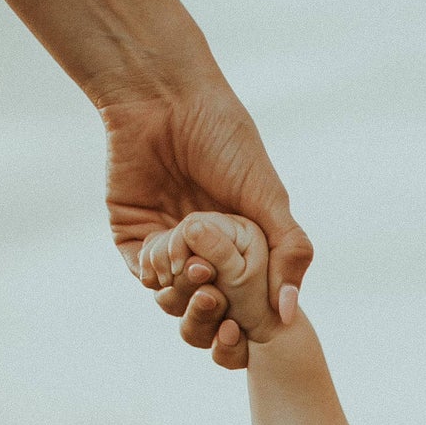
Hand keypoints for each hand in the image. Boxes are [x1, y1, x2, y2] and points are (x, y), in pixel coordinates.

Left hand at [102, 77, 311, 368]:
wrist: (165, 99)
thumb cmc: (225, 140)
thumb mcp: (270, 197)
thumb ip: (290, 252)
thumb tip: (290, 314)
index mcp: (244, 250)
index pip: (247, 307)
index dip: (248, 325)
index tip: (249, 325)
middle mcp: (207, 254)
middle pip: (209, 313)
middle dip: (214, 316)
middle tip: (218, 300)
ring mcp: (170, 248)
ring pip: (175, 302)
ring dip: (185, 297)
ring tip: (196, 269)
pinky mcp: (134, 238)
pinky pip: (145, 276)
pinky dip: (157, 277)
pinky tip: (168, 257)